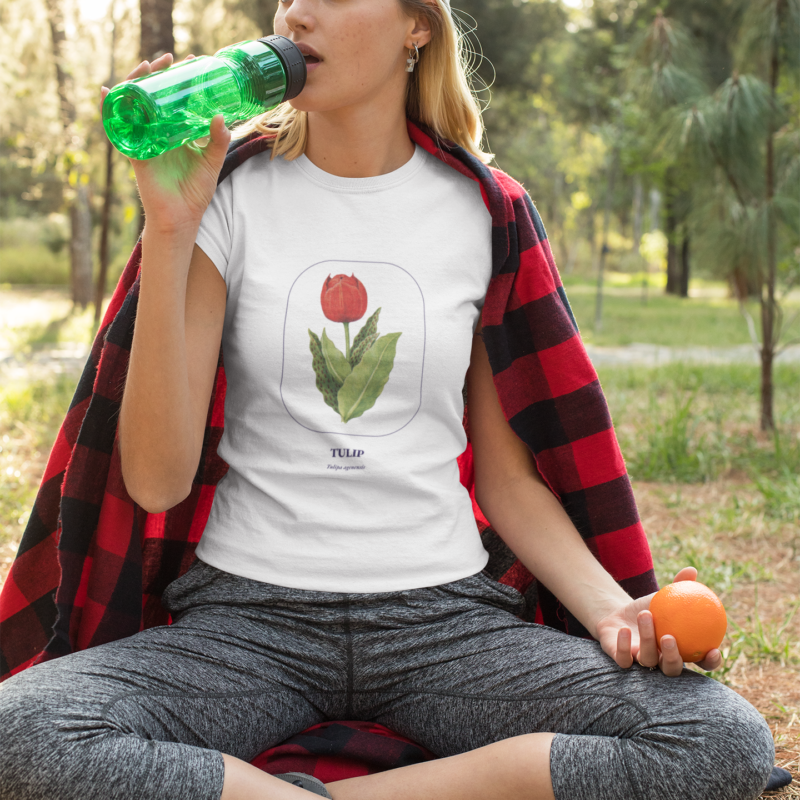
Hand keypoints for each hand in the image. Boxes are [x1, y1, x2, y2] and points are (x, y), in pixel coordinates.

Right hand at [100, 52, 230, 232]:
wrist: (181, 218)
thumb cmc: (195, 192)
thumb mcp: (211, 163)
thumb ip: (218, 141)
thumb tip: (220, 116)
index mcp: (176, 132)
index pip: (175, 99)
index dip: (179, 80)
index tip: (190, 62)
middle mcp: (158, 133)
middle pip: (152, 96)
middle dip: (157, 75)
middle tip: (167, 59)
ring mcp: (144, 141)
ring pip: (134, 105)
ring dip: (135, 83)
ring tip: (145, 67)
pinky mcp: (134, 152)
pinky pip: (119, 129)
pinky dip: (111, 110)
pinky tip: (108, 93)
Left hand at [594, 567, 723, 676]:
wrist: (620, 614)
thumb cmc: (650, 609)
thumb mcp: (663, 598)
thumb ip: (679, 587)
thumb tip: (691, 570)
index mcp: (681, 650)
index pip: (701, 663)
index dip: (710, 662)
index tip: (713, 650)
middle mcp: (662, 661)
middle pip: (672, 669)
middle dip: (673, 657)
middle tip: (669, 637)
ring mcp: (642, 662)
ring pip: (647, 660)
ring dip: (646, 639)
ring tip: (645, 615)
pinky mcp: (622, 660)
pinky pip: (624, 659)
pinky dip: (623, 645)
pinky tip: (624, 630)